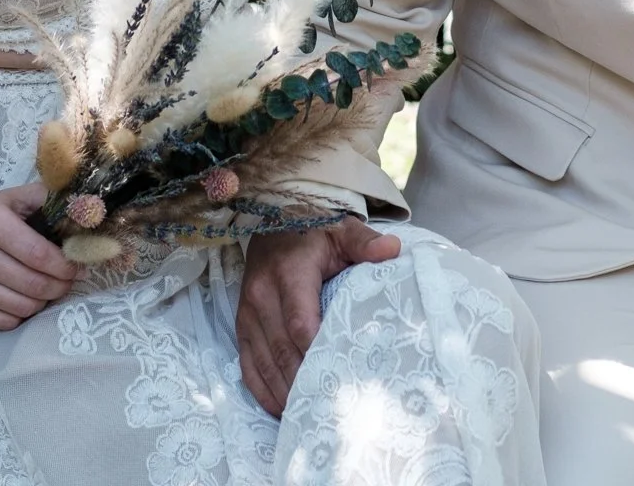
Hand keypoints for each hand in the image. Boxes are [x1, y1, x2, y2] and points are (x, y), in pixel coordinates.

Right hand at [0, 182, 80, 332]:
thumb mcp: (12, 197)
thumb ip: (47, 199)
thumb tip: (86, 209)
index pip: (37, 253)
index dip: (65, 265)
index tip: (79, 268)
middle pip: (31, 283)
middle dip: (59, 286)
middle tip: (68, 282)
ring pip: (20, 307)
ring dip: (42, 302)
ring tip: (45, 290)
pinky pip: (2, 322)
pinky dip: (20, 315)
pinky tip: (22, 299)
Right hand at [236, 218, 402, 415]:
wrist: (272, 220)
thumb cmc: (314, 231)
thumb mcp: (342, 230)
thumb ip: (365, 242)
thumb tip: (391, 250)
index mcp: (289, 273)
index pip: (300, 322)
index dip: (316, 353)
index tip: (338, 376)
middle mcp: (262, 295)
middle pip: (282, 350)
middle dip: (302, 382)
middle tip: (327, 409)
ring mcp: (248, 312)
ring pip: (264, 362)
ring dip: (283, 392)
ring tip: (306, 414)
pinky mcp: (241, 324)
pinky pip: (247, 363)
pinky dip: (262, 388)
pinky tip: (279, 407)